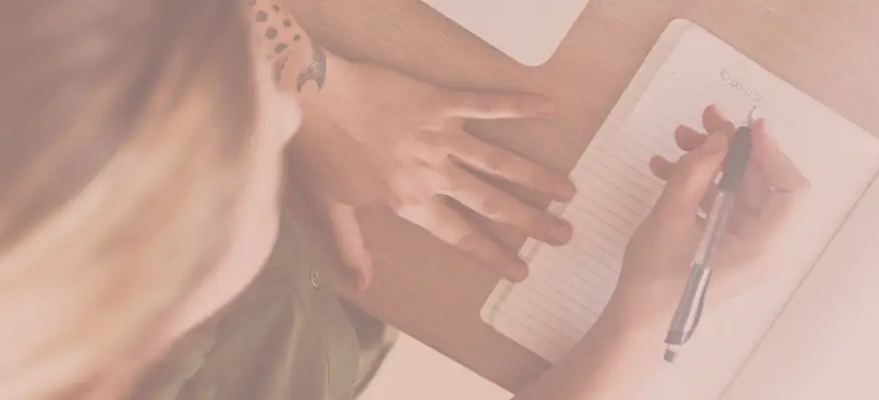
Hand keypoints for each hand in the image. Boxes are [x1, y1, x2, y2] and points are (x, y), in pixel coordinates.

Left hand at [290, 59, 574, 282]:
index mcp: (409, 202)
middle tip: (564, 234)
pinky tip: (547, 106)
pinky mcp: (439, 103)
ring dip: (535, 176)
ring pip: (497, 161)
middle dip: (531, 221)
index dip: (492, 254)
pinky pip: (484, 105)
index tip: (522, 270)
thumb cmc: (316, 152)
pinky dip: (515, 105)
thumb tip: (361, 285)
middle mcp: (433, 174)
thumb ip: (349, 246)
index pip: (459, 235)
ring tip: (568, 189)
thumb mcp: (328, 207)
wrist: (311, 98)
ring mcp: (440, 137)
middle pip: (491, 202)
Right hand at [615, 105, 808, 309]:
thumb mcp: (671, 217)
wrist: (637, 323)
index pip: (791, 190)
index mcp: (763, 246)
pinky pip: (721, 203)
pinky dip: (698, 183)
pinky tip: (664, 167)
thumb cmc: (656, 280)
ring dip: (709, 162)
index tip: (748, 128)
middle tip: (705, 120)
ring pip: (738, 188)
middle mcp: (762, 245)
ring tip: (678, 139)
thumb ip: (696, 172)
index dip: (773, 153)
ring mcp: (743, 244)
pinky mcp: (724, 243)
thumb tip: (718, 139)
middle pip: (761, 183)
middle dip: (732, 149)